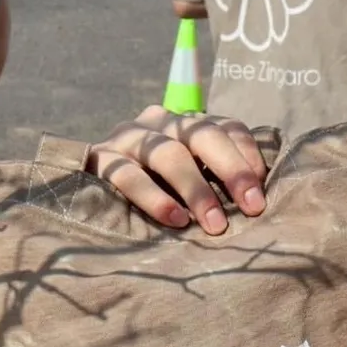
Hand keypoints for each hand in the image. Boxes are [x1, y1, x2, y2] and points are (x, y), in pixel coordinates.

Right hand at [86, 105, 267, 234]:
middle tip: (252, 208)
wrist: (84, 186)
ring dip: (196, 190)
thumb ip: (215, 181)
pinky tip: (175, 220)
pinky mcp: (100, 160)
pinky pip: (129, 176)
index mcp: (187, 124)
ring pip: (168, 155)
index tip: (262, 190)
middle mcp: (160, 122)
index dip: (247, 155)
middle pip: (202, 136)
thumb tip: (257, 204)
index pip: (225, 127)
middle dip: (231, 171)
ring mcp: (128, 138)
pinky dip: (154, 198)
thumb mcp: (188, 179)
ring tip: (215, 225)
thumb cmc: (154, 191)